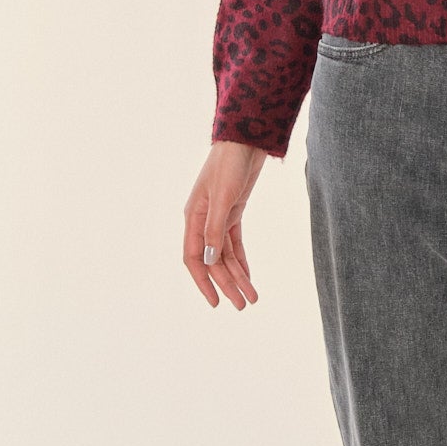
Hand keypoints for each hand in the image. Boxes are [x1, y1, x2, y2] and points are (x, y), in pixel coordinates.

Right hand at [183, 141, 266, 307]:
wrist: (245, 140)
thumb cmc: (230, 164)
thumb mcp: (224, 197)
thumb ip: (215, 229)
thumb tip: (211, 262)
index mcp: (193, 217)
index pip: (195, 259)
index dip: (204, 282)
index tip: (216, 302)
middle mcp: (202, 221)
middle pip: (214, 261)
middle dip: (228, 284)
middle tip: (244, 305)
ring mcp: (218, 217)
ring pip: (226, 255)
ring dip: (238, 276)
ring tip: (252, 297)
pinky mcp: (233, 212)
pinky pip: (235, 243)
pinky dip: (241, 260)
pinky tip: (248, 275)